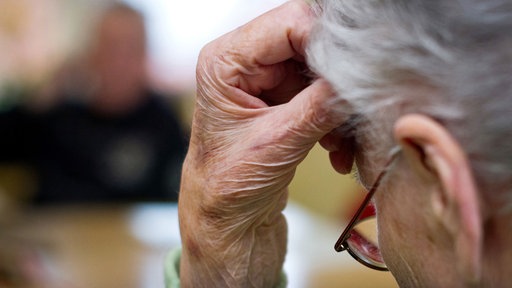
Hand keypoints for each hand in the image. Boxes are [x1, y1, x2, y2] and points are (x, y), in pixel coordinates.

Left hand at [179, 1, 349, 286]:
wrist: (228, 225)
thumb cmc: (228, 190)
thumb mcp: (277, 144)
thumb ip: (321, 105)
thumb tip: (363, 76)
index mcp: (225, 61)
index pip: (289, 23)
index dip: (329, 42)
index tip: (359, 70)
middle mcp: (243, 63)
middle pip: (309, 44)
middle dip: (338, 77)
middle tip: (358, 106)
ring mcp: (266, 82)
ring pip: (322, 72)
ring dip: (340, 106)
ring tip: (343, 142)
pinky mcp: (284, 103)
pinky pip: (323, 95)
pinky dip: (336, 121)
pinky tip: (337, 152)